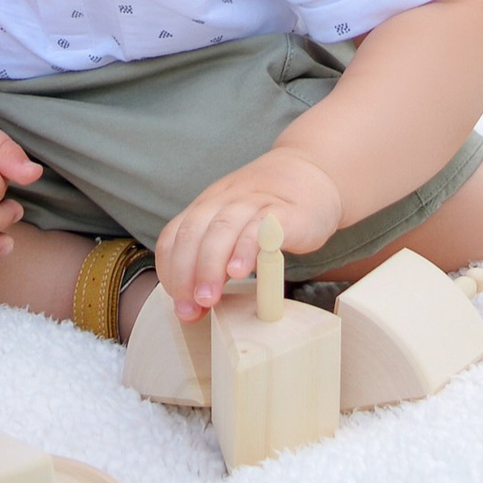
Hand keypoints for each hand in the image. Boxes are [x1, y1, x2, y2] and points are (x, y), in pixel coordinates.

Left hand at [155, 148, 343, 319]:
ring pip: (222, 229)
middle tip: (189, 308)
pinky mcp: (284, 212)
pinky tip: (240, 271)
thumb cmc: (268, 211)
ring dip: (210, 265)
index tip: (178, 302)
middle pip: (193, 233)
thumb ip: (214, 260)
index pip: (173, 236)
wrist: (312, 174)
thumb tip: (195, 304)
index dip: (169, 270)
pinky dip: (246, 248)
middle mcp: (224, 201)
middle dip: (185, 273)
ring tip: (208, 298)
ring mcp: (253, 203)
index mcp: (206, 206)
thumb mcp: (233, 228)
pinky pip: (260, 227)